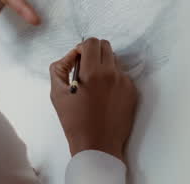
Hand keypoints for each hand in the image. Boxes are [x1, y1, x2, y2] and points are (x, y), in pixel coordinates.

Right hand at [49, 38, 136, 160]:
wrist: (97, 146)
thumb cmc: (74, 121)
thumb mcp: (57, 93)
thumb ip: (59, 68)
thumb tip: (72, 56)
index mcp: (93, 72)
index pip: (92, 42)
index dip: (82, 48)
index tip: (78, 60)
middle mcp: (112, 74)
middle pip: (105, 46)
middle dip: (94, 53)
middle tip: (86, 70)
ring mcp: (125, 83)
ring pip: (114, 61)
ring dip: (104, 66)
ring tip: (95, 85)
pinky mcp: (132, 92)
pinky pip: (122, 76)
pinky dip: (113, 80)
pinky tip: (105, 96)